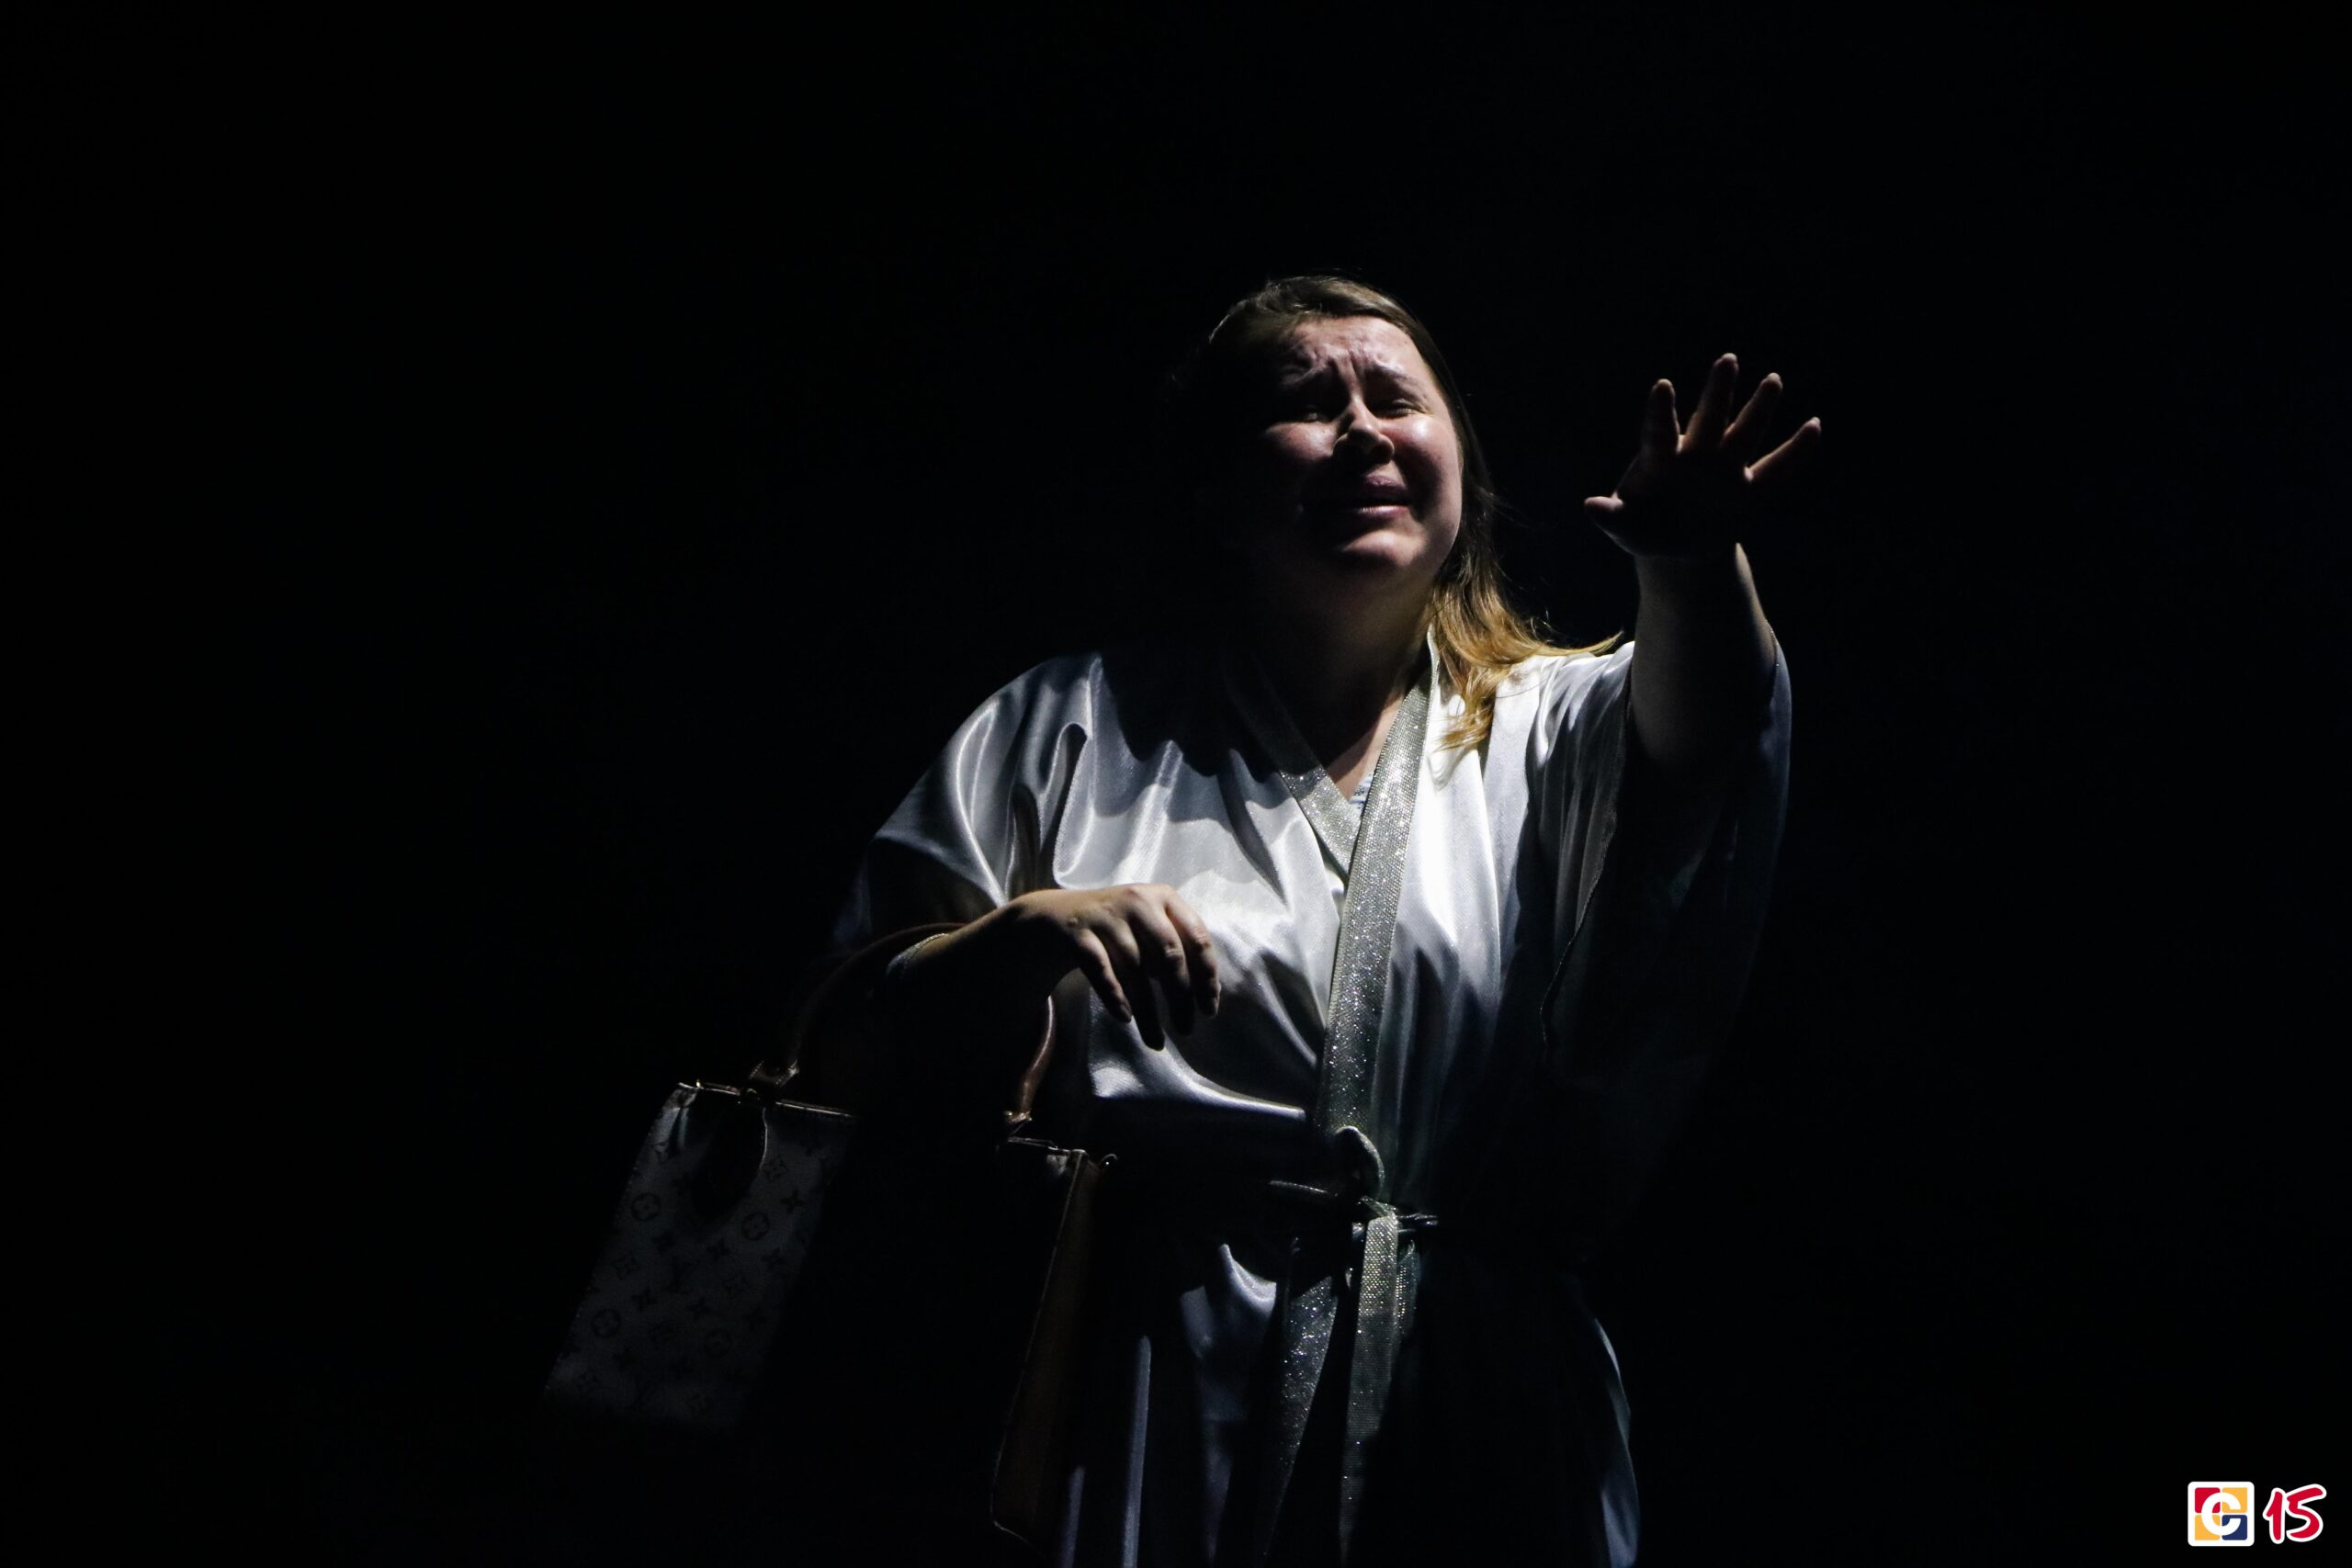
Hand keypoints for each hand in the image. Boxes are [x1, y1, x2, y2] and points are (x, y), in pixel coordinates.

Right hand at [899, 884, 1221, 1055]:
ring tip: (1156, 1041)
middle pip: (1169, 956)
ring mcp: (1105, 916)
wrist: (1056, 917)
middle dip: (1181, 998)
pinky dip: (1114, 995)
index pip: (1197, 938)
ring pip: (1135, 969)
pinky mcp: (1077, 932)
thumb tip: (1208, 995)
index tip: (1209, 1011)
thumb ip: (1178, 951)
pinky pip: (1100, 969)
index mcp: (1164, 898)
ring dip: (1148, 1010)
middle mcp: (1137, 901)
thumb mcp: (1150, 929)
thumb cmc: (1117, 929)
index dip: (1206, 977)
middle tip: (1186, 1030)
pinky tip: (1125, 1018)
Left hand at [1584, 353, 1820, 564]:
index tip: (1663, 386)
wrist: (1673, 543)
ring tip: (1771, 380)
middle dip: (1718, 392)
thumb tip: (1589, 506)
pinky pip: (1776, 469)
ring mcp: (1723, 468)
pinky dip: (1795, 451)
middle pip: (1708, 419)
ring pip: (1742, 433)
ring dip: (1756, 408)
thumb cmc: (1642, 526)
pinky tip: (1814, 426)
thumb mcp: (1624, 527)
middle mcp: (1695, 455)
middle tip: (1727, 360)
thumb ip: (1610, 516)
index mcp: (1660, 460)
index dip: (1660, 411)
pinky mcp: (1747, 490)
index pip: (1659, 430)